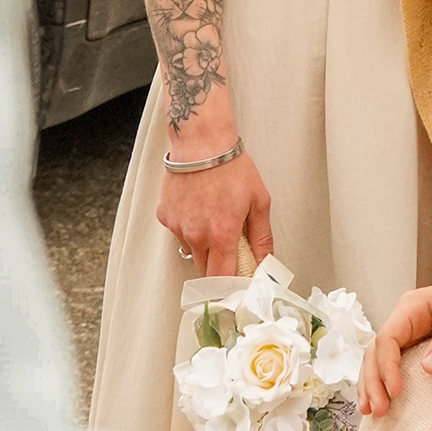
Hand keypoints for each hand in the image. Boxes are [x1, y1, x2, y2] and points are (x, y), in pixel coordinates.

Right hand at [156, 148, 273, 277]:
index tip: (236, 289)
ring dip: (203, 245)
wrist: (201, 141)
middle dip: (217, 268)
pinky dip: (188, 227)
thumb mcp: (259, 200)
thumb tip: (266, 263)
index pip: (222, 281)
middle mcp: (196, 235)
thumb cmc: (232, 167)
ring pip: (191, 251)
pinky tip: (197, 206)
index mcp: (222, 234)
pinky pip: (178, 233)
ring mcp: (178, 227)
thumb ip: (262, 237)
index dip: (229, 289)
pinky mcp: (165, 216)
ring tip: (213, 217)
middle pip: (204, 271)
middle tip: (229, 252)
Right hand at [357, 280, 431, 413]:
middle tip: (378, 410)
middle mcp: (404, 318)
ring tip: (371, 411)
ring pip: (377, 359)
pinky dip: (380, 383)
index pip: (388, 338)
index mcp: (413, 306)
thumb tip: (428, 367)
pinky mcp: (412, 346)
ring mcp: (406, 333)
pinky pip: (389, 364)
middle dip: (373, 381)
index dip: (387, 366)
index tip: (395, 392)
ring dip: (371, 385)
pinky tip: (378, 400)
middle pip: (376, 351)